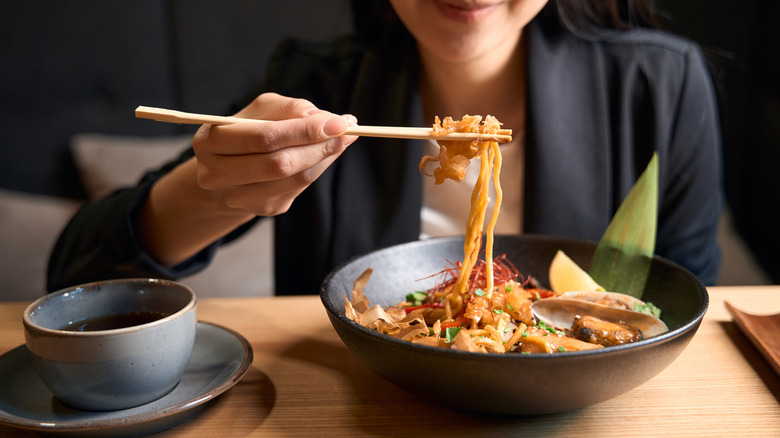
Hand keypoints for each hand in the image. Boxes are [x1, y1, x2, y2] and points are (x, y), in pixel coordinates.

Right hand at [192, 92, 357, 215]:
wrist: (229, 170)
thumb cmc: (246, 132)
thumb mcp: (259, 111)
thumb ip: (289, 109)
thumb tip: (325, 119)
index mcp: (210, 141)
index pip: (264, 137)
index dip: (304, 130)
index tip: (337, 122)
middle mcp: (217, 174)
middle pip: (279, 163)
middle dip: (319, 145)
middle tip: (346, 130)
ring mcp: (239, 197)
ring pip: (294, 178)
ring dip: (325, 157)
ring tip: (343, 139)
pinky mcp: (263, 209)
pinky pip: (300, 188)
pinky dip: (319, 167)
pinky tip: (328, 153)